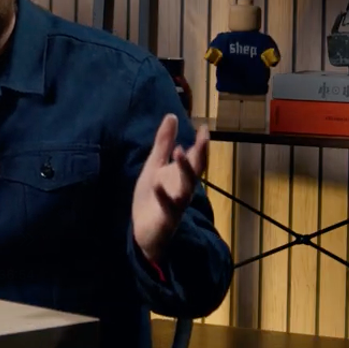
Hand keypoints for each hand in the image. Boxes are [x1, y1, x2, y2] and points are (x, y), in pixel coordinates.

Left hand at [132, 114, 208, 262]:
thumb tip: (171, 116)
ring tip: (179, 150)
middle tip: (203, 136)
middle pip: (196, 170)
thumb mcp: (155, 165)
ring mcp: (176, 205)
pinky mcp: (166, 218)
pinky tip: (158, 184)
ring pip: (186, 187)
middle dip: (201, 154)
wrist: (143, 231)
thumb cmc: (153, 196)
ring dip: (185, 170)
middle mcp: (184, 189)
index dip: (202, 143)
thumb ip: (163, 143)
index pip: (197, 158)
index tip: (205, 126)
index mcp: (182, 176)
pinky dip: (164, 196)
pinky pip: (167, 207)